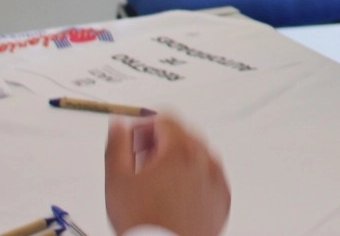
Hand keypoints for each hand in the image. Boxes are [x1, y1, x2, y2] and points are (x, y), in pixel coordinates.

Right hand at [105, 116, 230, 235]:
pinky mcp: (222, 197)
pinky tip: (175, 194)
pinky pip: (209, 177)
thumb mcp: (117, 179)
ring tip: (154, 182)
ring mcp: (216, 179)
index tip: (133, 139)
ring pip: (198, 155)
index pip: (165, 119)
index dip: (144, 125)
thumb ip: (117, 144)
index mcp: (181, 150)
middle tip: (140, 162)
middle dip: (159, 142)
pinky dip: (194, 178)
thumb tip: (119, 125)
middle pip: (183, 135)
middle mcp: (205, 160)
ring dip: (177, 159)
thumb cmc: (142, 220)